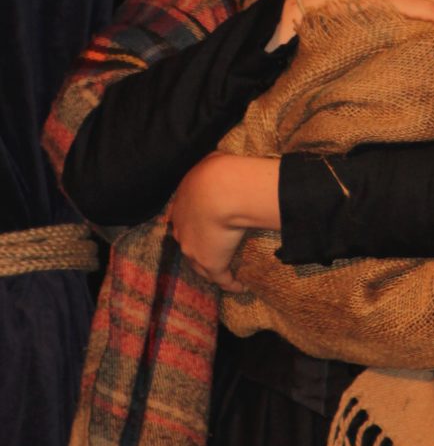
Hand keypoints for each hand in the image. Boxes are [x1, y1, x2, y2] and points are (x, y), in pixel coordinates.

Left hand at [169, 152, 280, 289]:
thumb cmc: (217, 172)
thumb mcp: (211, 161)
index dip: (192, 223)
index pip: (183, 219)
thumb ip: (212, 164)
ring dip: (211, 269)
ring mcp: (194, 250)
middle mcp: (182, 230)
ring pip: (200, 264)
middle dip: (197, 247)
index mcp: (181, 204)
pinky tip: (240, 287)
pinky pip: (221, 278)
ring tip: (225, 272)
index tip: (203, 226)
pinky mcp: (211, 263)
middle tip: (212, 249)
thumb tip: (219, 159)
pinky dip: (231, 283)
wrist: (222, 191)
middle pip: (187, 243)